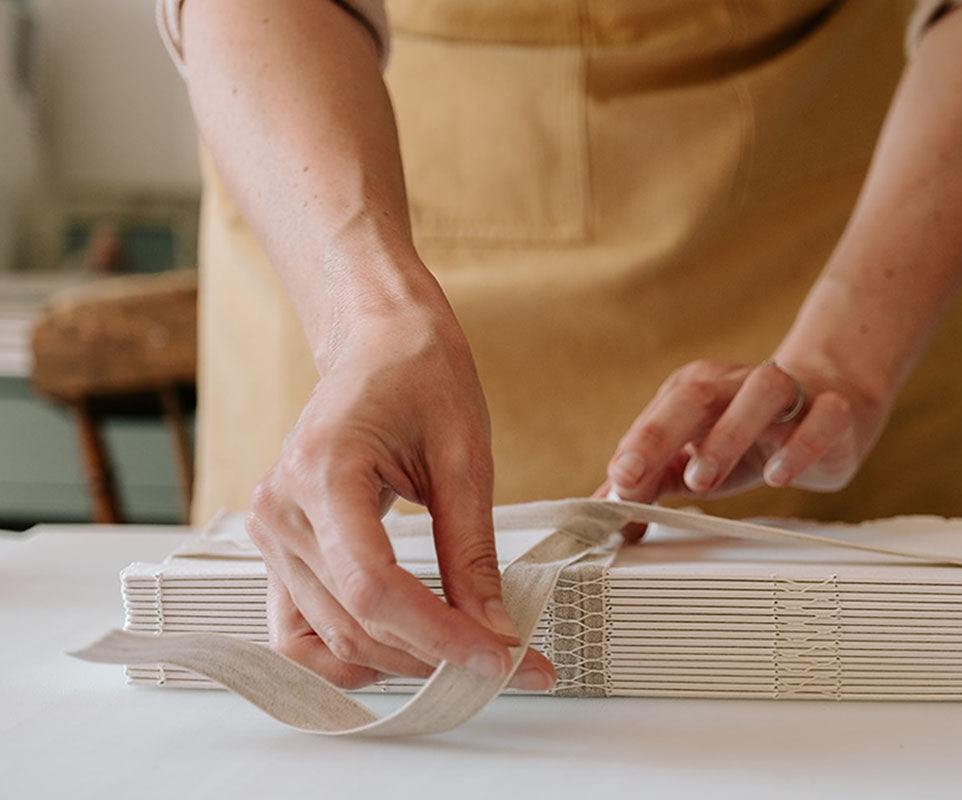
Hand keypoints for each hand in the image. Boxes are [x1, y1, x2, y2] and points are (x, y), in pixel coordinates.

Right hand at [246, 307, 555, 690]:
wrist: (380, 342)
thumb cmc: (420, 376)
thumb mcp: (464, 457)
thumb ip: (473, 551)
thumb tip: (496, 627)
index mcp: (323, 472)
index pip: (376, 588)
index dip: (440, 635)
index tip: (500, 657)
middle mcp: (281, 508)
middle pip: (353, 622)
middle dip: (434, 657)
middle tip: (507, 663)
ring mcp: (271, 531)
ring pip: (328, 638)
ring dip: (399, 662)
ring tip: (464, 657)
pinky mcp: (279, 546)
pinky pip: (300, 628)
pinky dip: (350, 654)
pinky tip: (405, 650)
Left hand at [602, 358, 889, 521]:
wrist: (830, 402)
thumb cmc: (751, 432)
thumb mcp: (694, 457)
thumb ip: (650, 482)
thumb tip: (606, 514)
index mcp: (695, 392)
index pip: (658, 414)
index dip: (635, 446)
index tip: (617, 479)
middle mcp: (736, 384)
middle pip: (695, 393)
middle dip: (660, 433)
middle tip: (637, 475)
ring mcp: (788, 393)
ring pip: (759, 393)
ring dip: (727, 434)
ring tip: (701, 481)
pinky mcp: (832, 411)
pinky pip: (821, 418)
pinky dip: (800, 445)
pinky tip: (777, 475)